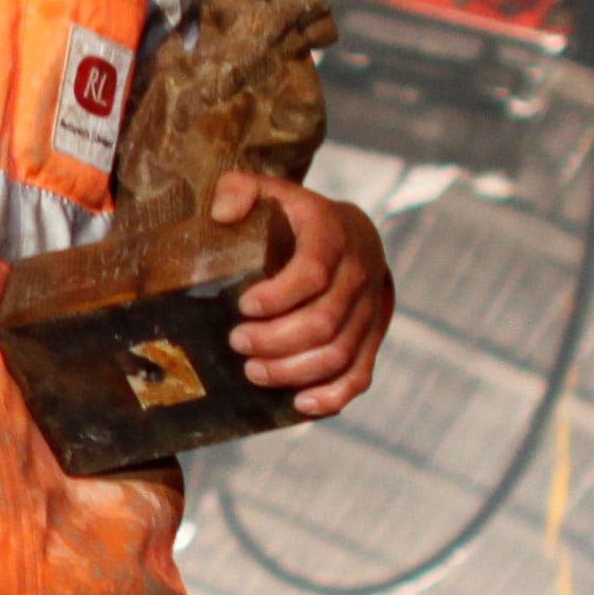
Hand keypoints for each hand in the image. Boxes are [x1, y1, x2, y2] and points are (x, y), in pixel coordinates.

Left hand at [218, 169, 392, 417]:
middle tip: (237, 342)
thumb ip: (241, 190)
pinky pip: (360, 375)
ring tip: (253, 370)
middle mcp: (358, 273)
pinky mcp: (371, 338)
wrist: (352, 234)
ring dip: (292, 370)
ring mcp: (369, 309)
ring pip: (338, 353)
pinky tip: (299, 403)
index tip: (243, 306)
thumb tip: (222, 212)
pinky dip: (332, 396)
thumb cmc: (297, 219)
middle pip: (323, 321)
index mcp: (332, 235)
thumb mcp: (270, 192)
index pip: (313, 271)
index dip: (278, 296)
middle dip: (275, 339)